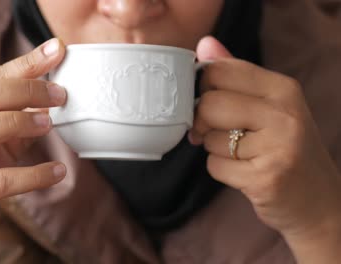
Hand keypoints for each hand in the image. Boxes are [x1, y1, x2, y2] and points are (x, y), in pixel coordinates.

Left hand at [189, 37, 340, 261]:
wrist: (317, 201)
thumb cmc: (284, 148)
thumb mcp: (268, 106)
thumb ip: (235, 75)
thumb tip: (204, 45)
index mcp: (283, 89)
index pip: (219, 71)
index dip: (202, 89)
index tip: (210, 103)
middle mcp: (284, 113)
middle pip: (209, 104)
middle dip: (203, 123)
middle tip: (217, 133)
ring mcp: (278, 146)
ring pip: (209, 138)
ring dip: (214, 150)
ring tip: (242, 155)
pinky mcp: (265, 178)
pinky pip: (215, 166)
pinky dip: (221, 171)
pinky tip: (244, 173)